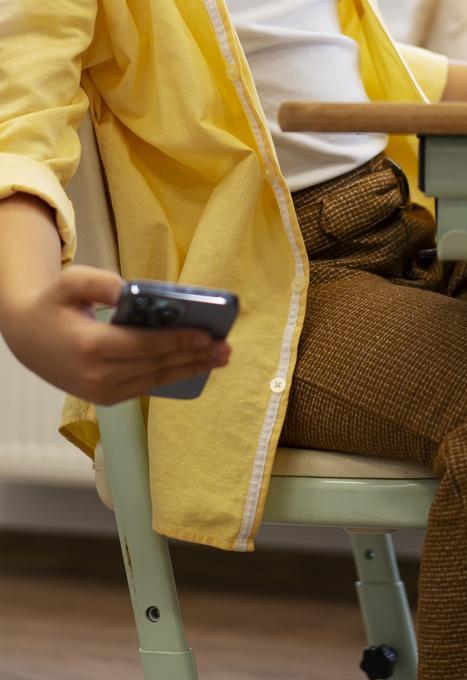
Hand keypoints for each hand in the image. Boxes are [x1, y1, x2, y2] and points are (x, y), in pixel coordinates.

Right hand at [2, 266, 230, 403]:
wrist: (27, 339)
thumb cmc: (53, 304)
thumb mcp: (69, 281)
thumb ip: (96, 282)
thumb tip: (127, 290)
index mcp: (91, 346)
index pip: (145, 346)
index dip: (178, 341)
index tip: (207, 335)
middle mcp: (98, 375)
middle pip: (156, 366)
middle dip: (194, 357)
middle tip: (226, 348)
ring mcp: (101, 392)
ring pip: (154, 381)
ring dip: (189, 370)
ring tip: (220, 359)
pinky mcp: (105, 398)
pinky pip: (145, 387)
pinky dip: (171, 377)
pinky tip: (194, 367)